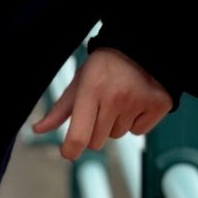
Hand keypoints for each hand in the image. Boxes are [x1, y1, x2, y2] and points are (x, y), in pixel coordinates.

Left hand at [32, 48, 171, 161]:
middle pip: (96, 142)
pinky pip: (138, 132)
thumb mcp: (80, 81)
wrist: (141, 46)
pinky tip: (136, 101)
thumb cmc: (105, 65)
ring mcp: (139, 101)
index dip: (70, 150)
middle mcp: (115, 97)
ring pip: (117, 135)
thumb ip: (60, 109)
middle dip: (94, 130)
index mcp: (92, 88)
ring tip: (120, 98)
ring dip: (115, 123)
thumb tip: (38, 129)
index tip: (68, 151)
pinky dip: (135, 122)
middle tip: (100, 106)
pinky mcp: (158, 105)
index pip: (79, 136)